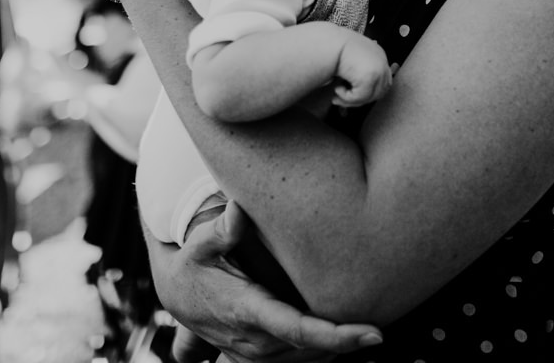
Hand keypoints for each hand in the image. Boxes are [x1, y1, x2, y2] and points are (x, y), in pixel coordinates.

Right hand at [151, 202, 381, 362]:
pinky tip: (338, 334)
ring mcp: (255, 356)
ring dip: (336, 348)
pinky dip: (322, 352)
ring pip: (310, 360)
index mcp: (246, 310)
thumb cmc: (194, 264)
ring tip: (362, 325)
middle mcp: (253, 341)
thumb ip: (223, 229)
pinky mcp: (258, 361)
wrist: (176, 296)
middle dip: (346, 339)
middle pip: (313, 349)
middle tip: (377, 318)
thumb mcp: (201, 244)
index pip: (298, 329)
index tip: (373, 334)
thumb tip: (238, 206)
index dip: (337, 336)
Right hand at [332, 36, 392, 107]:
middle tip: (341, 99)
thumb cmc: (334, 47)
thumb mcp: (351, 58)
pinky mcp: (370, 77)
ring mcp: (378, 70)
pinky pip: (359, 97)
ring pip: (369, 97)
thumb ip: (357, 71)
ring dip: (351, 99)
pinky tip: (337, 88)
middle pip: (378, 92)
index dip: (369, 92)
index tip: (353, 95)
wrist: (328, 41)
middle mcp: (381, 62)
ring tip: (336, 92)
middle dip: (359, 99)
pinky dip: (346, 97)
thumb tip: (355, 91)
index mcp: (378, 55)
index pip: (383, 81)